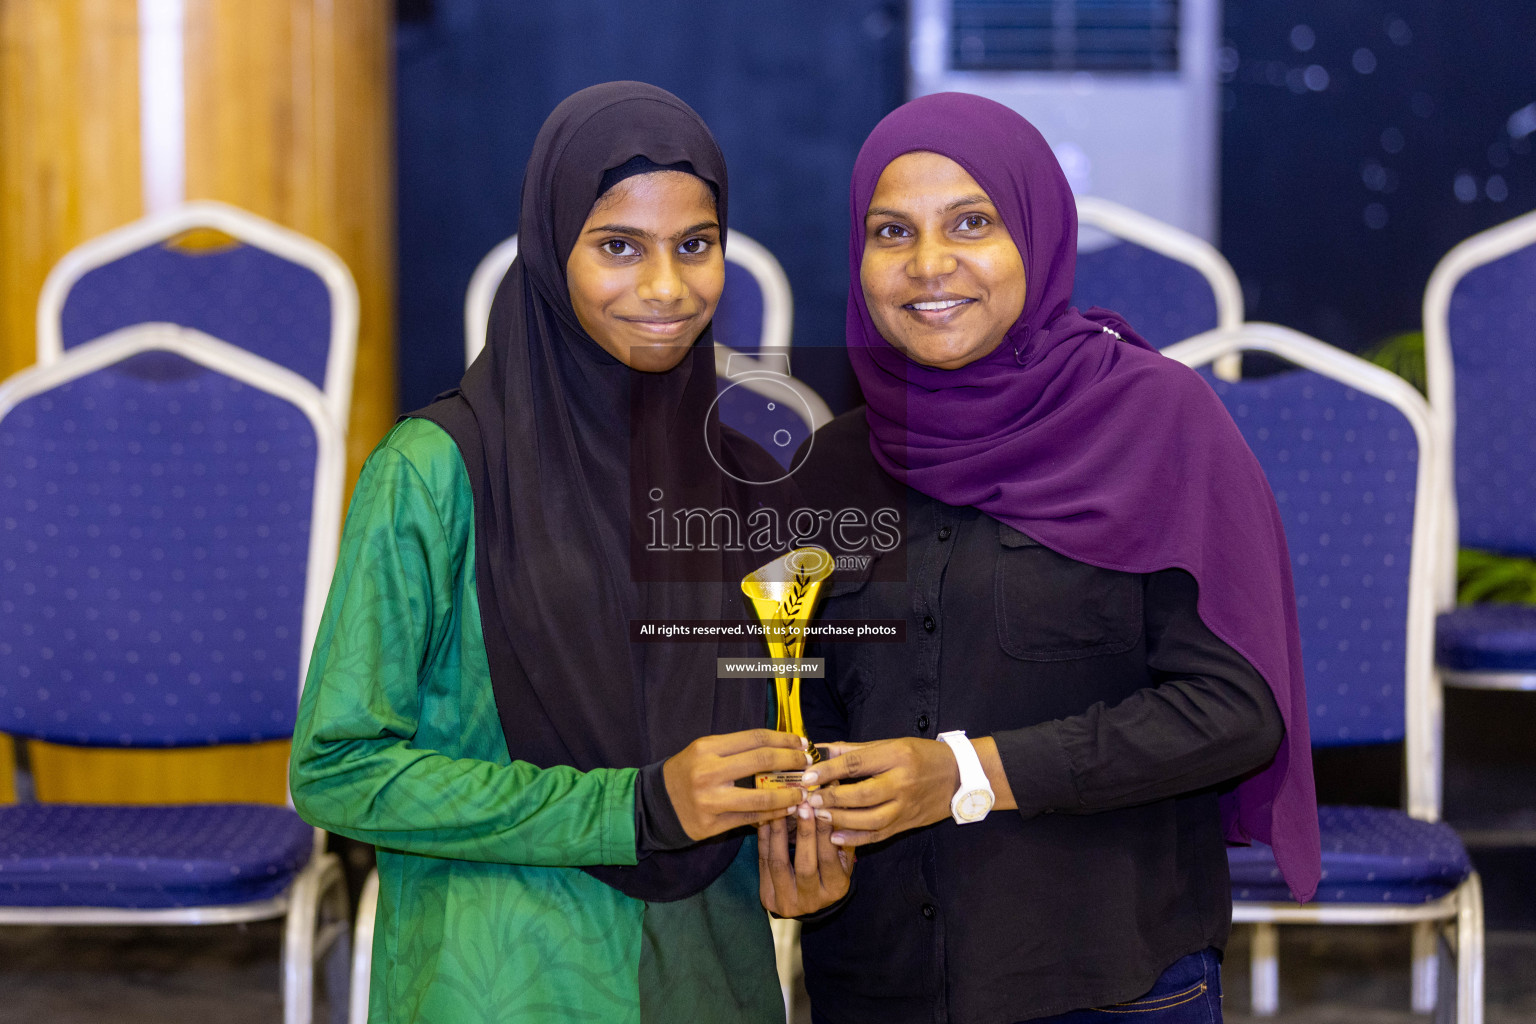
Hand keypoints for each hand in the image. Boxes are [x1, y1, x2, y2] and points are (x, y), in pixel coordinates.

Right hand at [663, 729, 811, 840]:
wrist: (655, 805)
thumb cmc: (687, 772)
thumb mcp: (705, 751)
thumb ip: (737, 749)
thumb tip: (780, 746)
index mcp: (708, 748)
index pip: (755, 738)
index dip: (783, 739)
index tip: (801, 743)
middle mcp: (708, 772)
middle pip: (763, 762)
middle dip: (792, 762)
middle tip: (809, 764)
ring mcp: (710, 801)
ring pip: (762, 797)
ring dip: (789, 795)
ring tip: (803, 793)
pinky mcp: (712, 825)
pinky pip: (752, 819)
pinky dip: (774, 814)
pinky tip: (788, 810)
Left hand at [758, 802, 854, 916]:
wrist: (807, 898)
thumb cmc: (828, 870)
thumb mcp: (842, 857)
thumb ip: (841, 834)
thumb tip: (837, 800)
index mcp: (836, 889)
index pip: (829, 858)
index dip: (824, 832)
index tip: (821, 806)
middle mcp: (812, 900)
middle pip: (805, 865)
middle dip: (803, 832)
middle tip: (802, 805)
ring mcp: (788, 902)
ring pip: (779, 863)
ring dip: (778, 832)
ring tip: (780, 808)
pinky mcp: (768, 897)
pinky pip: (763, 863)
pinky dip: (764, 839)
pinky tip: (766, 819)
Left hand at [797, 738, 959, 846]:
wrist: (959, 776)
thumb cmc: (922, 755)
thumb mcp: (892, 744)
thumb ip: (857, 750)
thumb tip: (823, 750)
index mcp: (896, 756)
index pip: (858, 764)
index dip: (830, 770)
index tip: (808, 775)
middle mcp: (902, 782)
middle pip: (862, 794)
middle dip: (832, 798)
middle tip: (809, 799)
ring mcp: (905, 806)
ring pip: (869, 819)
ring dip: (840, 820)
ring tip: (818, 816)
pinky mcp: (906, 824)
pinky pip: (878, 835)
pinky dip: (855, 838)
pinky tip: (835, 836)